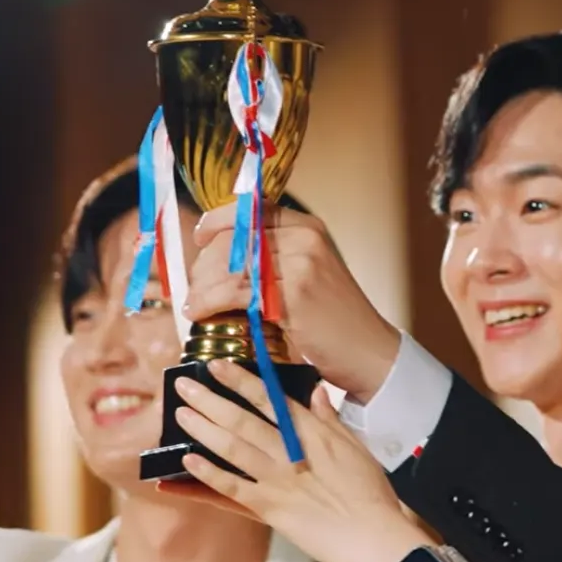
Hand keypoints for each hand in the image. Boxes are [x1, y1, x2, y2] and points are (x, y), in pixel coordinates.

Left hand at [170, 359, 437, 561]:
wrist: (373, 537)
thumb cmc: (370, 493)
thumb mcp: (356, 447)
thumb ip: (330, 418)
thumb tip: (316, 391)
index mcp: (313, 433)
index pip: (270, 399)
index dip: (240, 380)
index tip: (217, 365)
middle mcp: (290, 452)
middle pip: (242, 420)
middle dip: (210, 400)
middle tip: (183, 386)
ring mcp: (276, 480)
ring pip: (231, 448)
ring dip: (202, 429)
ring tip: (180, 414)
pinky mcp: (269, 509)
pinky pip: (231, 488)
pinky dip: (207, 474)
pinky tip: (186, 461)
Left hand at [185, 206, 401, 397]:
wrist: (368, 350)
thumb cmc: (336, 318)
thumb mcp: (312, 272)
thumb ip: (277, 256)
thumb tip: (223, 254)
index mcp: (308, 228)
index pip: (250, 211)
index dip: (216, 222)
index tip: (199, 240)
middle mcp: (305, 240)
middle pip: (233, 239)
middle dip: (204, 264)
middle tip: (195, 287)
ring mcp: (300, 266)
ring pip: (229, 267)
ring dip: (201, 287)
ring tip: (193, 304)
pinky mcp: (292, 297)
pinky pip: (233, 294)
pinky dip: (208, 303)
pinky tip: (199, 313)